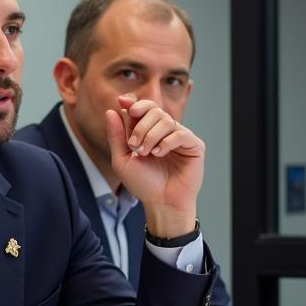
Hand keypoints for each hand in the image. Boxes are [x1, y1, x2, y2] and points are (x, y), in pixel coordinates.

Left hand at [106, 94, 203, 237]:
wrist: (160, 203)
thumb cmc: (143, 183)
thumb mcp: (122, 160)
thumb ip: (116, 136)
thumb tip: (112, 110)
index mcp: (149, 131)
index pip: (144, 108)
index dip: (134, 103)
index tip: (123, 103)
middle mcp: (165, 131)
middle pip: (154, 110)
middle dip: (140, 126)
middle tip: (133, 145)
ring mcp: (180, 137)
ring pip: (166, 120)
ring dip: (151, 136)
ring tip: (145, 153)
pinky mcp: (194, 146)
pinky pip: (181, 134)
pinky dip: (166, 142)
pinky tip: (158, 154)